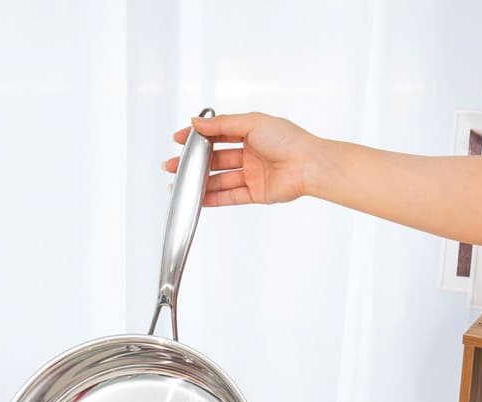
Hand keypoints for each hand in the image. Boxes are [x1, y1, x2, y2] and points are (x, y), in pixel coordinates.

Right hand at [163, 112, 318, 205]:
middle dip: (194, 163)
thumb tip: (197, 123)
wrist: (308, 165)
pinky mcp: (255, 194)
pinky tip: (198, 199)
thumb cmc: (288, 140)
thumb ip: (222, 125)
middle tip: (173, 166)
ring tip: (180, 185)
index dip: (198, 137)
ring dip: (200, 183)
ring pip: (220, 179)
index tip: (179, 139)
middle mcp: (250, 154)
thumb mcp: (251, 123)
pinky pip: (230, 196)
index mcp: (250, 133)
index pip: (217, 134)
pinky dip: (213, 198)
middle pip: (215, 159)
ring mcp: (252, 174)